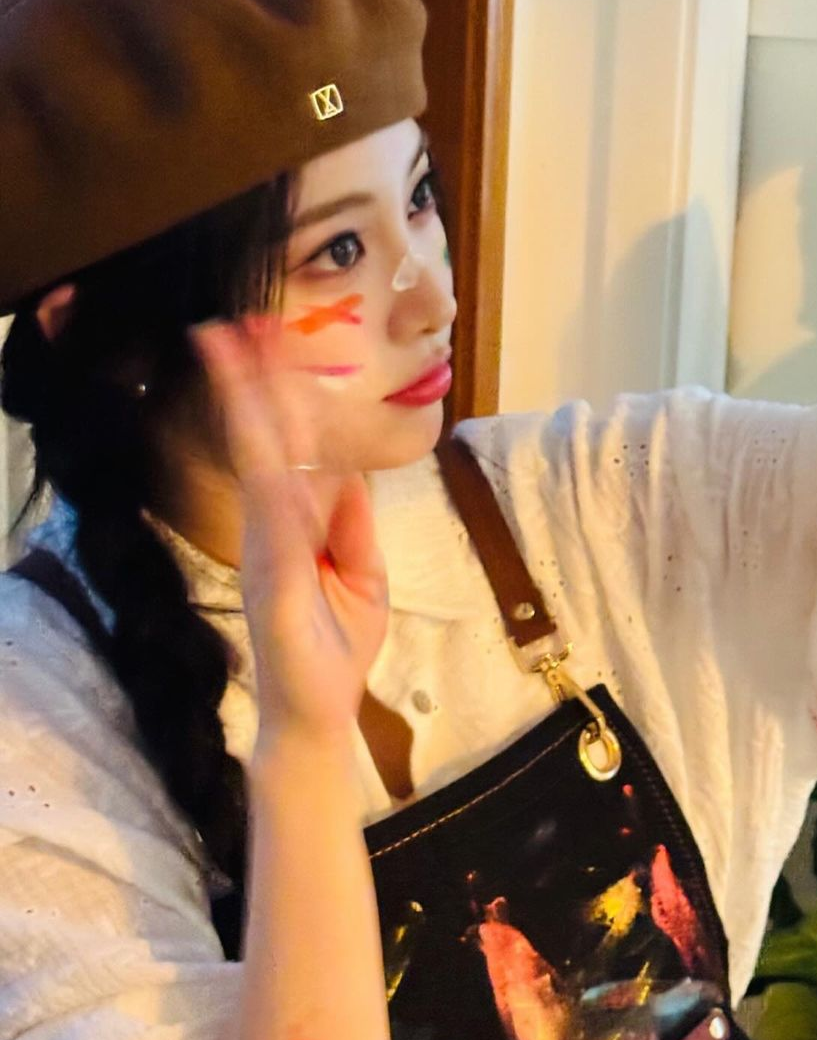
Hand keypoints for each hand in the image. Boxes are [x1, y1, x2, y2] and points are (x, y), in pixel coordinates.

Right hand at [192, 318, 388, 744]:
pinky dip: (264, 459)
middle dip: (252, 381)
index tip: (273, 346)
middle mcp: (272, 525)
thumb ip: (352, 521)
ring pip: (259, 457)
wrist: (319, 714)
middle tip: (236, 324)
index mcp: (295, 523)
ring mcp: (267, 544)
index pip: (289, 447)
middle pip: (265, 439)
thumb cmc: (336, 646)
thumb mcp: (362, 573)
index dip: (283, 398)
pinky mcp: (271, 571)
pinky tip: (256, 418)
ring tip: (230, 347)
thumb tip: (347, 470)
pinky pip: (272, 505)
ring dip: (246, 402)